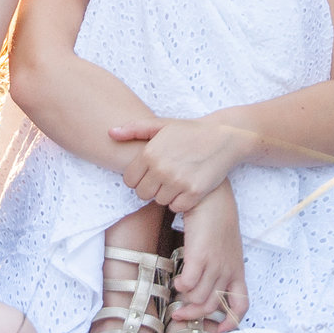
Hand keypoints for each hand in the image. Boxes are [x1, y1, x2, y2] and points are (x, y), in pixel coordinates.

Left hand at [112, 117, 252, 214]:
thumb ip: (134, 129)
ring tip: (177, 179)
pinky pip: (176, 208)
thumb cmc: (189, 132)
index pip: (129, 181)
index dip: (139, 178)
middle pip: (142, 194)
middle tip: (165, 176)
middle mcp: (161, 168)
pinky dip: (180, 201)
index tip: (150, 172)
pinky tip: (187, 187)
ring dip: (166, 194)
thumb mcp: (161, 125)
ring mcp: (178, 182)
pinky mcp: (193, 193)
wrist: (223, 139)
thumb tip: (109, 133)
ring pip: (159, 201)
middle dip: (151, 187)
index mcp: (150, 153)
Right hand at [170, 185, 248, 331]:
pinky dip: (180, 287)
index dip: (230, 322)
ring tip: (176, 293)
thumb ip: (220, 265)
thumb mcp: (226, 247)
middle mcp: (228, 270)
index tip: (217, 329)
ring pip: (199, 298)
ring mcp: (215, 264)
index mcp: (237, 270)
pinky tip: (175, 280)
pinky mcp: (200, 256)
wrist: (212, 197)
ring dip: (184, 301)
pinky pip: (188, 284)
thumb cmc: (217, 220)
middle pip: (212, 306)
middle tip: (179, 315)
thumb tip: (204, 284)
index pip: (241, 305)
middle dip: (194, 315)